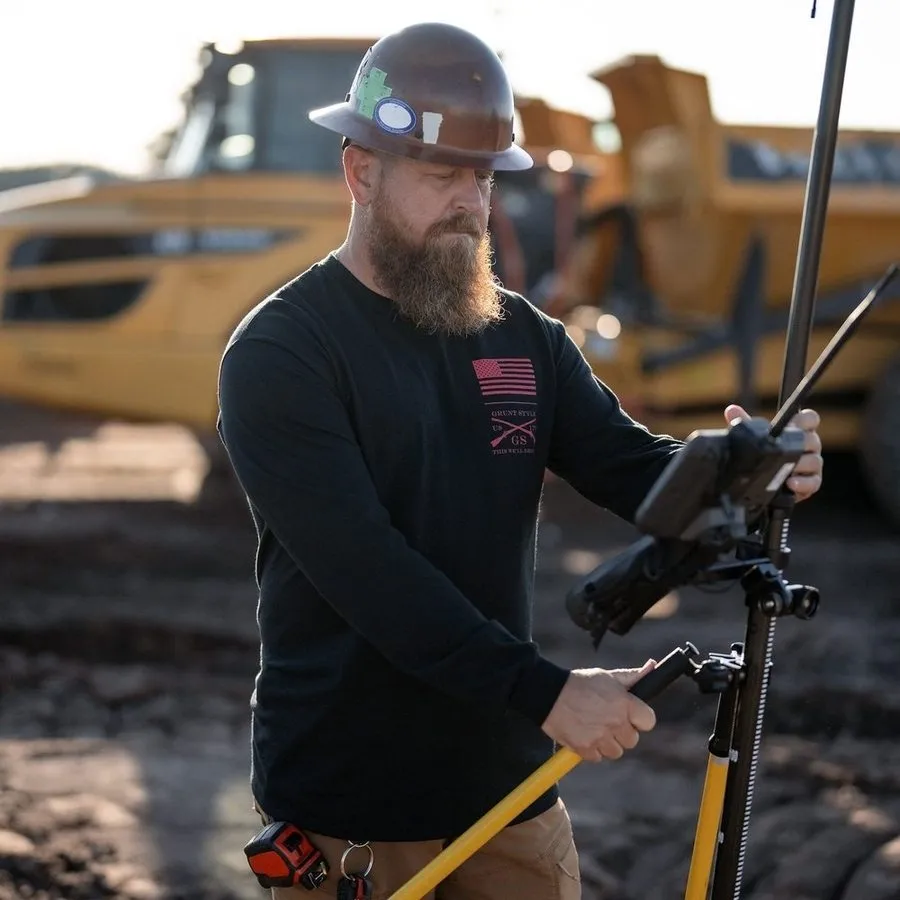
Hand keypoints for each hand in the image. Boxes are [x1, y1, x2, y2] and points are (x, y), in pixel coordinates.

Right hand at [541, 660, 657, 761]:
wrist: (548, 693)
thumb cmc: (580, 683)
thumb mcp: (607, 676)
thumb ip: (632, 676)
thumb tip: (652, 667)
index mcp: (624, 703)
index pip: (649, 721)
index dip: (640, 718)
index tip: (630, 715)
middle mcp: (615, 722)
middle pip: (632, 740)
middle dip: (622, 732)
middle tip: (607, 720)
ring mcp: (600, 738)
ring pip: (615, 751)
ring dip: (607, 743)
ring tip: (594, 727)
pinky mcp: (585, 749)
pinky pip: (597, 757)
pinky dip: (591, 749)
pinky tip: (584, 733)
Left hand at [724, 404, 822, 501]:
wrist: (763, 484)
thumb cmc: (764, 456)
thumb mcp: (753, 439)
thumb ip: (744, 423)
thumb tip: (731, 410)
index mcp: (798, 432)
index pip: (810, 419)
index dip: (806, 419)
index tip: (795, 423)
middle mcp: (809, 447)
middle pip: (813, 440)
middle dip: (801, 443)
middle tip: (786, 447)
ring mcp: (812, 465)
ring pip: (814, 461)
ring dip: (800, 465)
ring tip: (786, 469)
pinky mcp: (812, 483)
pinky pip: (814, 482)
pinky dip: (803, 483)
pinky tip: (791, 483)